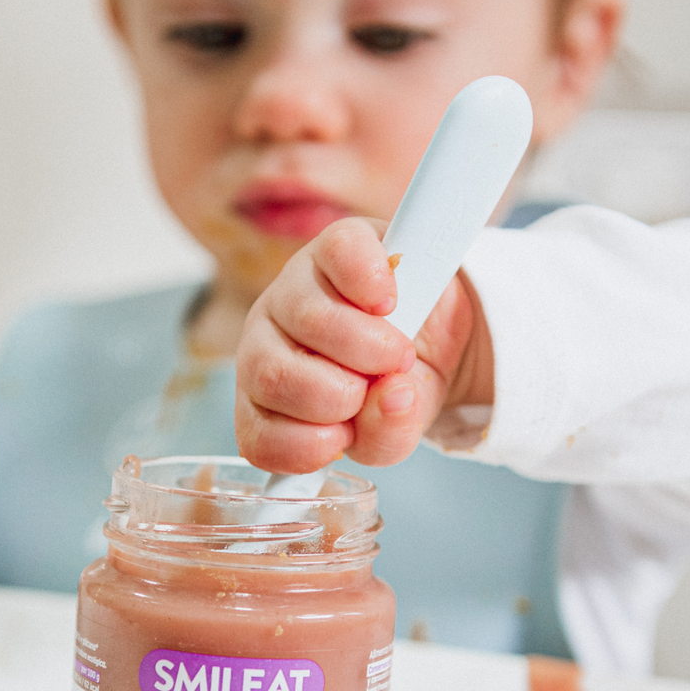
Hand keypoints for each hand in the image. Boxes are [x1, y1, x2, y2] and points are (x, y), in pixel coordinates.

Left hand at [235, 218, 492, 473]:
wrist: (430, 329)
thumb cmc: (395, 383)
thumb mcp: (395, 425)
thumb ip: (389, 432)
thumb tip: (395, 398)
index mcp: (267, 400)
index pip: (259, 437)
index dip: (307, 446)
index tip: (347, 436)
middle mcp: (266, 341)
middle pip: (271, 376)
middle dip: (339, 395)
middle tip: (380, 387)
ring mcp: (293, 287)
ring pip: (308, 320)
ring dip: (366, 348)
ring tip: (396, 353)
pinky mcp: (333, 244)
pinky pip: (342, 256)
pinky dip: (372, 285)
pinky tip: (389, 302)